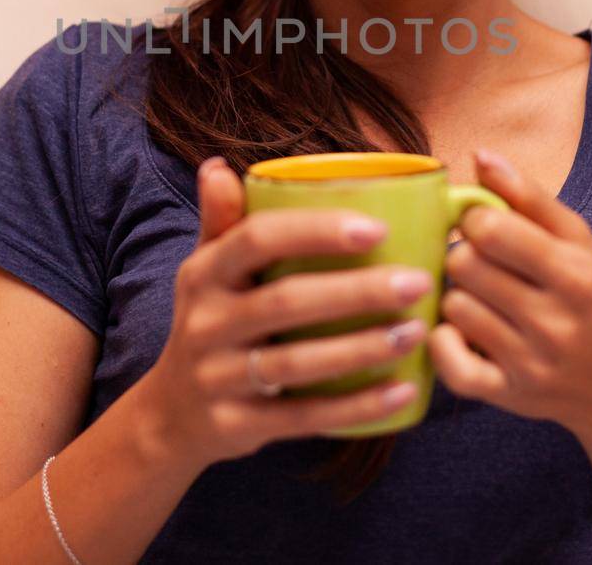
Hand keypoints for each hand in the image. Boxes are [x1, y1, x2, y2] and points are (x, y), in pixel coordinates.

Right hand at [136, 156, 432, 468]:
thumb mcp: (206, 271)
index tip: (380, 229)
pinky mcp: (235, 426)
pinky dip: (356, 407)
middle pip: (287, 301)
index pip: (257, 239)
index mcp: (204, 272)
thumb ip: (223, 220)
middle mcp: (205, 322)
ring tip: (417, 332)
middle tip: (419, 283)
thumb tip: (219, 166)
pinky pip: (303, 417)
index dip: (317, 232)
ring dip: (363, 348)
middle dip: (358, 291)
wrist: (172, 414)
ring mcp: (217, 377)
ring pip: (298, 363)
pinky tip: (401, 393)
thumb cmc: (212, 322)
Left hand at [429, 147, 591, 440]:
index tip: (486, 228)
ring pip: (453, 306)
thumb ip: (529, 196)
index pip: (490, 228)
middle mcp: (555, 321)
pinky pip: (449, 362)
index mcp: (575, 273)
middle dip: (465, 257)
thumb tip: (480, 155)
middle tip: (483, 267)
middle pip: (464, 264)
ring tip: (482, 300)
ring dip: (459, 298)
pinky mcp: (507, 395)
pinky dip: (444, 343)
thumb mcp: (578, 243)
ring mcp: (530, 363)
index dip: (475, 220)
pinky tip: (461, 334)